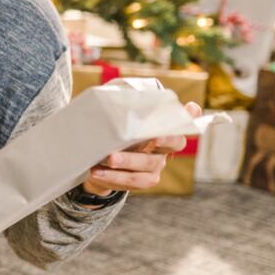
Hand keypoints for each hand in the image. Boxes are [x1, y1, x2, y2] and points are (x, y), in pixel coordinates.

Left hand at [82, 101, 202, 194]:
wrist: (111, 153)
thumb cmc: (121, 128)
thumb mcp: (126, 113)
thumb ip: (131, 103)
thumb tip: (128, 92)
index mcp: (164, 134)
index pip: (177, 136)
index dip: (169, 138)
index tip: (155, 137)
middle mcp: (162, 153)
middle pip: (155, 158)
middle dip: (133, 157)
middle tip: (112, 155)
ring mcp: (153, 169)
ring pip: (142, 173)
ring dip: (122, 168)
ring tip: (104, 163)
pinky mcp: (142, 181)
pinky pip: (130, 183)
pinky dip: (112, 178)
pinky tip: (97, 172)